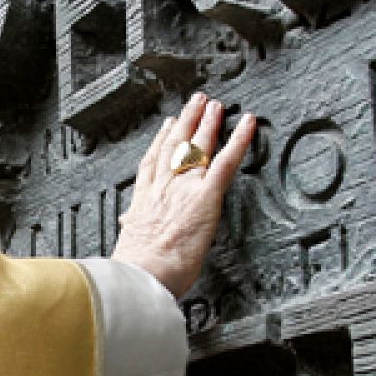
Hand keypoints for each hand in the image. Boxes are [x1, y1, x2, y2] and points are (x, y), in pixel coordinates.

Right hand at [110, 92, 255, 298]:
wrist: (143, 272)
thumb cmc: (137, 267)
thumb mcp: (130, 242)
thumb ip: (133, 228)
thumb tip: (128, 225)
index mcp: (145, 199)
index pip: (154, 162)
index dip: (161, 140)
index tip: (167, 126)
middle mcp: (164, 186)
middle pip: (175, 144)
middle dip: (186, 120)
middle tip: (195, 103)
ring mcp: (185, 187)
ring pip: (198, 146)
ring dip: (208, 122)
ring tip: (215, 105)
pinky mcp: (206, 194)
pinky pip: (226, 161)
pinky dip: (239, 139)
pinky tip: (247, 123)